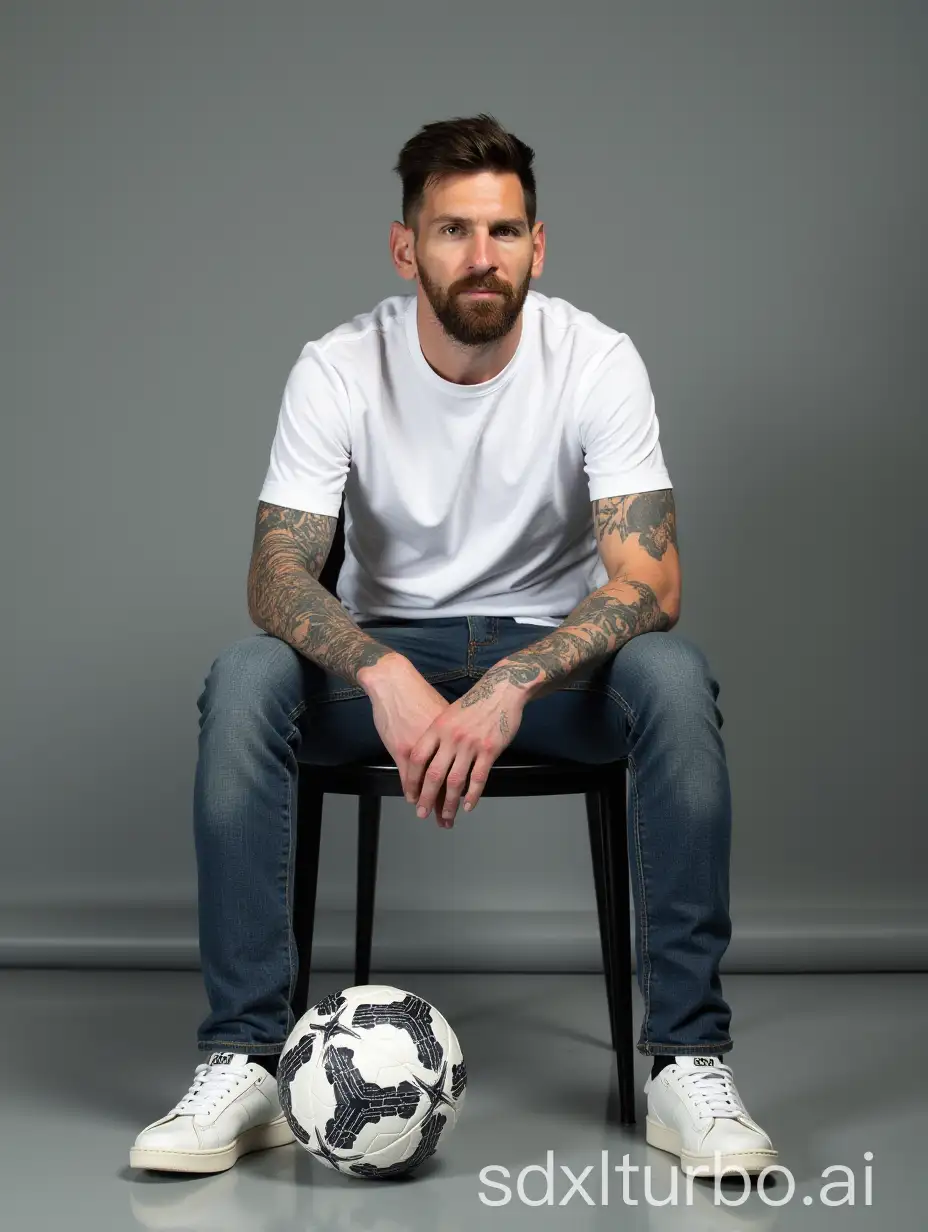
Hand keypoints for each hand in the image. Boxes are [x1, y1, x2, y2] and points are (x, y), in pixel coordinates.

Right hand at [361, 656, 453, 817]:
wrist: (396, 682)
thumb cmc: (420, 696)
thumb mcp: (444, 715)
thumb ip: (452, 736)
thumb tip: (462, 751)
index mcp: (455, 737)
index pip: (464, 769)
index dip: (465, 791)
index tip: (464, 806)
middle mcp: (442, 745)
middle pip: (448, 782)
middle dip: (447, 804)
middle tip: (448, 821)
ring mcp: (421, 748)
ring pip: (428, 783)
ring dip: (430, 802)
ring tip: (432, 816)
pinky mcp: (402, 748)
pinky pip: (408, 776)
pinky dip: (410, 789)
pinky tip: (411, 798)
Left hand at [405, 671, 524, 826]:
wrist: (501, 690)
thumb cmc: (474, 703)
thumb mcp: (447, 714)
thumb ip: (437, 735)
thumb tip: (426, 759)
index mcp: (437, 728)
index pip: (417, 759)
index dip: (412, 780)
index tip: (410, 795)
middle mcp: (451, 737)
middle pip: (434, 774)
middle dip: (426, 797)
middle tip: (422, 813)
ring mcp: (470, 744)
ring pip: (456, 781)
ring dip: (449, 802)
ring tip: (446, 816)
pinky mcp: (489, 750)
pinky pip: (478, 778)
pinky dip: (473, 795)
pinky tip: (468, 806)